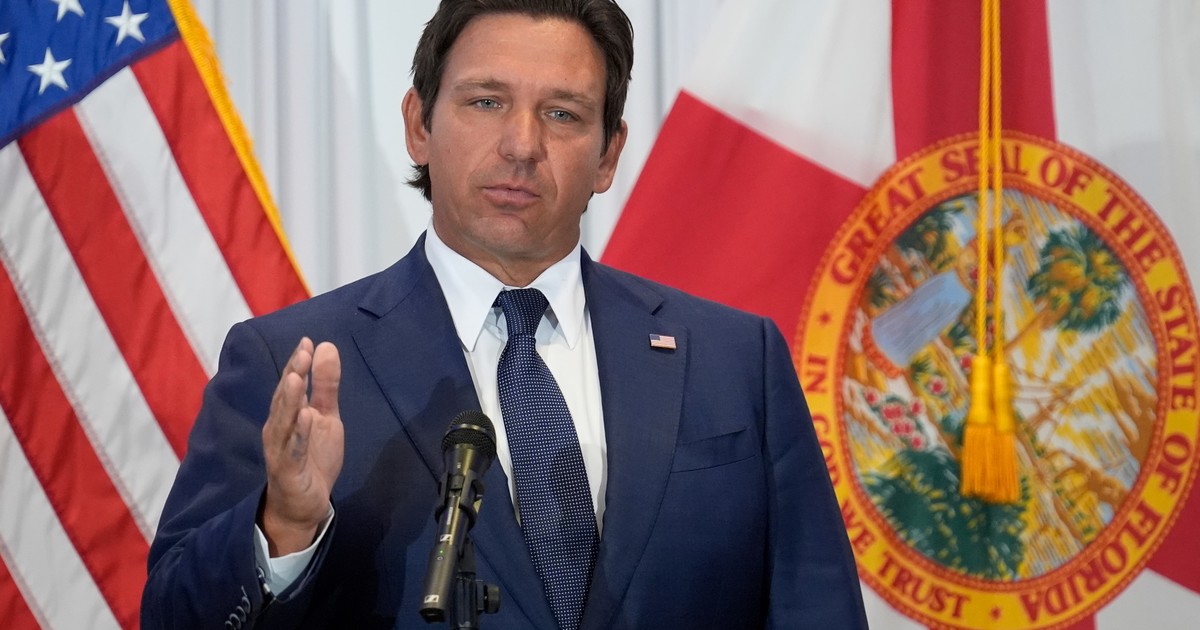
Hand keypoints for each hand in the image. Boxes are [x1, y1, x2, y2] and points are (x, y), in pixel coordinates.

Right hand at [260, 338, 343, 555]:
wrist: (304, 504)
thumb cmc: (312, 457)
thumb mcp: (326, 417)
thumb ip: (326, 386)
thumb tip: (325, 346)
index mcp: (287, 414)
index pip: (291, 384)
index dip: (298, 363)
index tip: (308, 341)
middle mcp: (278, 428)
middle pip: (284, 398)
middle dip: (293, 374)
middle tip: (303, 351)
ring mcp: (280, 449)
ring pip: (283, 421)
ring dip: (290, 400)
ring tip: (297, 378)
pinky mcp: (287, 470)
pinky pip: (292, 450)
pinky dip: (299, 433)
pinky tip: (306, 417)